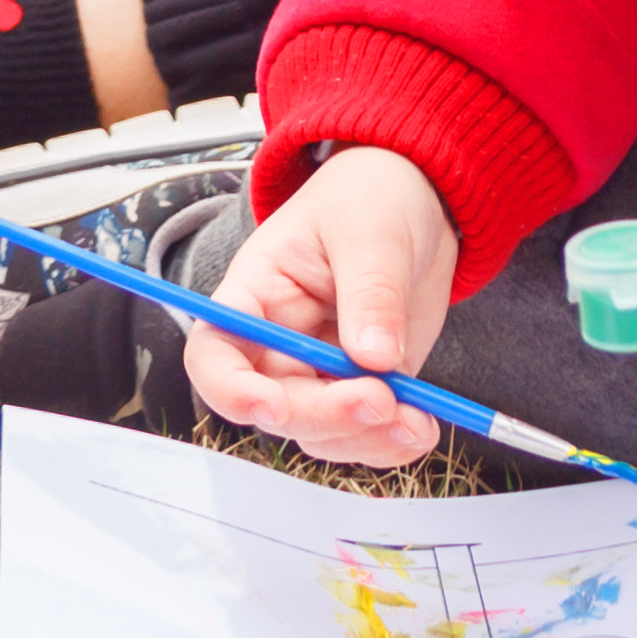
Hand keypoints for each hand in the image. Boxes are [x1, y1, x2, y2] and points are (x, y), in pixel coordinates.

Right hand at [184, 149, 460, 464]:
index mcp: (256, 294)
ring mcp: (322, 370)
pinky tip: (422, 428)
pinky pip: (364, 432)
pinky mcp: (365, 383)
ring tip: (416, 422)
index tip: (271, 405)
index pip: (215, 353)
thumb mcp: (370, 229)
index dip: (230, 389)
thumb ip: (371, 292)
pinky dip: (391, 442)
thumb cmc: (372, 195)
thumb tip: (376, 357)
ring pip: (322, 432)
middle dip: (325, 415)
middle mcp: (278, 343)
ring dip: (364, 438)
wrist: (420, 195)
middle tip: (382, 402)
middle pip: (277, 406)